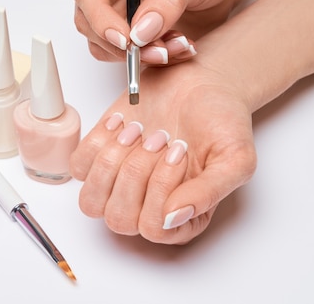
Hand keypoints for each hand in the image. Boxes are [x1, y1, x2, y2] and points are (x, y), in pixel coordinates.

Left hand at [69, 61, 256, 243]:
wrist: (200, 84)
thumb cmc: (220, 121)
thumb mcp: (235, 156)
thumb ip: (210, 192)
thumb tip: (172, 217)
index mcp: (182, 218)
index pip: (153, 228)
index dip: (161, 189)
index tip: (179, 151)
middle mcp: (147, 208)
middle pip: (119, 218)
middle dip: (136, 172)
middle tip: (160, 138)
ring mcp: (118, 185)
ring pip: (91, 200)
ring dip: (112, 161)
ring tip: (138, 131)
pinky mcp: (98, 157)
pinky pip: (78, 166)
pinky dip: (98, 141)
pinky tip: (123, 122)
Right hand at [72, 0, 255, 62]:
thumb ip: (167, 0)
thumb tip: (140, 31)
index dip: (100, 17)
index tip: (127, 39)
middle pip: (88, 20)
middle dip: (123, 43)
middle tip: (158, 52)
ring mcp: (108, 4)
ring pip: (102, 42)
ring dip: (138, 54)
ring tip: (176, 46)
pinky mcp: (120, 26)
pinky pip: (120, 53)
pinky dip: (146, 58)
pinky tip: (174, 46)